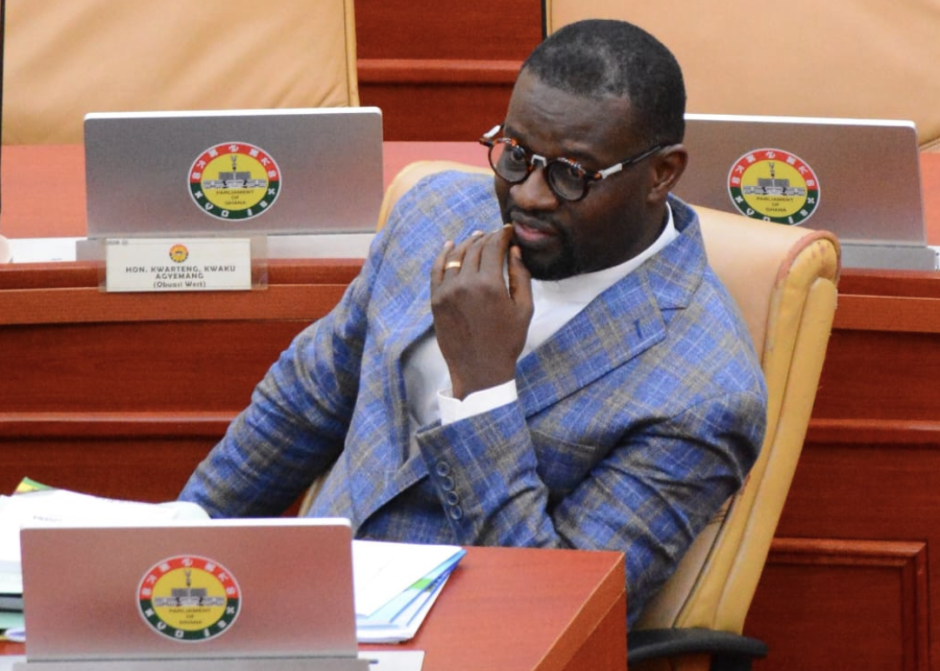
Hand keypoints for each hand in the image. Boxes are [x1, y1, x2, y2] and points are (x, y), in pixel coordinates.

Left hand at [430, 226, 532, 398]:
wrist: (479, 370)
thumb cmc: (507, 341)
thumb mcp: (524, 309)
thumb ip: (521, 276)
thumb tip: (515, 250)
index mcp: (490, 284)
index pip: (494, 247)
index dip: (502, 235)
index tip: (509, 230)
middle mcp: (465, 283)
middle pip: (475, 249)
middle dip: (487, 238)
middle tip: (495, 235)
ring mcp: (447, 291)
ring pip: (456, 256)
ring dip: (467, 244)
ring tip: (476, 238)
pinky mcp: (436, 300)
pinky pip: (437, 270)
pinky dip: (443, 255)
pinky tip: (450, 246)